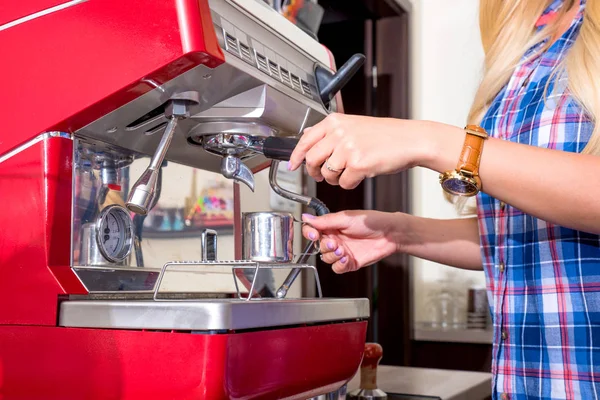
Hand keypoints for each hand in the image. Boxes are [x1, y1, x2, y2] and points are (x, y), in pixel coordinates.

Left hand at [288, 113, 433, 188]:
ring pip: (327, 174)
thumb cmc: (386, 135)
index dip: (296, 156)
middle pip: (312, 159)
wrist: (411, 140)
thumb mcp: (353, 125)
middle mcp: (339, 133)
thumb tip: (306, 135)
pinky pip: (343, 183)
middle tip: (321, 176)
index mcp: (335, 122)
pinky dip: (350, 184)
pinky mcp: (358, 164)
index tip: (292, 165)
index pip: (305, 140)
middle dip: (314, 172)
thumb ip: (329, 131)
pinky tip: (360, 175)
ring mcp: (348, 149)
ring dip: (335, 179)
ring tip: (348, 172)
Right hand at [301, 210, 402, 272]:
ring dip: (333, 256)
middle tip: (335, 243)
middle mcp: (335, 239)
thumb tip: (306, 217)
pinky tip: (347, 258)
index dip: (310, 234)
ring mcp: (342, 252)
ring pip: (326, 259)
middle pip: (318, 247)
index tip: (315, 235)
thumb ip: (325, 221)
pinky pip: (337, 268)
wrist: (389, 234)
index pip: (312, 230)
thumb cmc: (371, 221)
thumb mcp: (346, 218)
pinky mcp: (350, 263)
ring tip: (343, 251)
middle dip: (325, 246)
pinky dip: (340, 265)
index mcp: (332, 226)